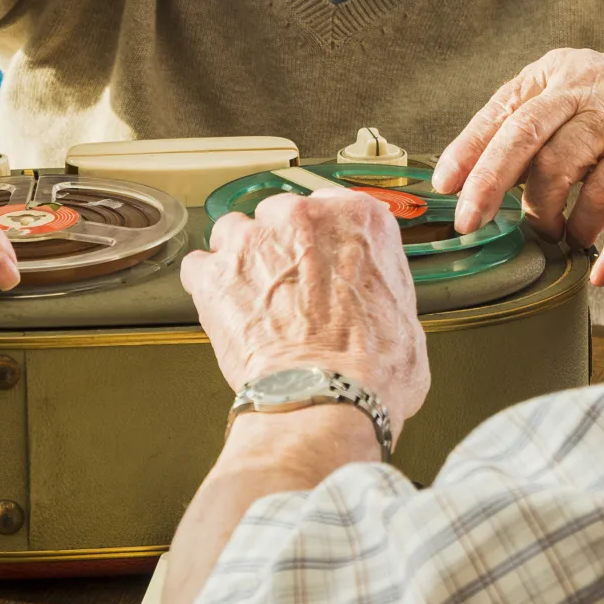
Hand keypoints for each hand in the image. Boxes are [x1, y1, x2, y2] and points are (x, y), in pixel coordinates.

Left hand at [179, 189, 430, 428]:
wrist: (328, 396)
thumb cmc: (371, 368)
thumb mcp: (404, 318)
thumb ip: (377, 290)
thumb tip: (373, 307)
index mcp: (358, 219)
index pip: (331, 206)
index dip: (322, 238)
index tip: (320, 258)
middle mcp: (304, 218)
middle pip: (280, 214)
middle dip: (281, 246)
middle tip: (290, 288)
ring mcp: (254, 240)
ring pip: (235, 231)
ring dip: (241, 260)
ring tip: (252, 298)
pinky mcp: (215, 273)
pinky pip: (198, 266)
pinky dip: (208, 286)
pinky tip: (223, 310)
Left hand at [432, 49, 603, 241]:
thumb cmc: (598, 109)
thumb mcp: (557, 99)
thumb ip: (518, 129)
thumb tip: (465, 183)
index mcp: (549, 74)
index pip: (499, 110)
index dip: (467, 148)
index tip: (444, 185)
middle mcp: (580, 88)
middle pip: (523, 132)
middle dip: (488, 181)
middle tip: (468, 221)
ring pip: (559, 166)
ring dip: (540, 209)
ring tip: (541, 229)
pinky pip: (603, 198)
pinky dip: (583, 225)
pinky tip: (576, 236)